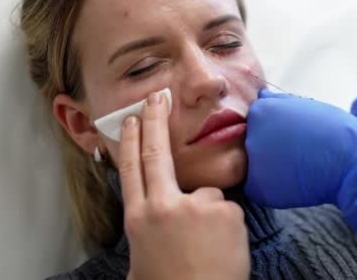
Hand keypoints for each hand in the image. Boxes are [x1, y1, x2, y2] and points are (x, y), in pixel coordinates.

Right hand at [119, 92, 248, 279]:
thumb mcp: (143, 261)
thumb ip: (148, 232)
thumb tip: (152, 221)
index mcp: (139, 219)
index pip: (130, 169)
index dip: (128, 142)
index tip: (129, 119)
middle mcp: (164, 206)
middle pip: (156, 154)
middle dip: (154, 120)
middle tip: (157, 96)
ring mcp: (196, 205)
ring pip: (206, 194)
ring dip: (209, 214)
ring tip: (209, 246)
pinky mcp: (226, 210)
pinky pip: (228, 210)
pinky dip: (228, 226)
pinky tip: (224, 248)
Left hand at [244, 90, 356, 239]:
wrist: (351, 164)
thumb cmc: (335, 132)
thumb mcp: (307, 106)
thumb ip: (280, 102)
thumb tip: (263, 97)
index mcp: (261, 111)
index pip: (256, 118)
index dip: (274, 127)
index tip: (291, 134)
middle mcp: (251, 134)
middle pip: (252, 139)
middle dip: (268, 144)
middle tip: (294, 151)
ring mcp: (253, 163)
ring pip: (252, 164)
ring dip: (267, 166)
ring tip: (294, 166)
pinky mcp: (258, 188)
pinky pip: (257, 186)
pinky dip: (270, 186)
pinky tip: (291, 181)